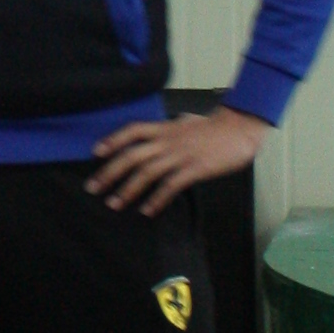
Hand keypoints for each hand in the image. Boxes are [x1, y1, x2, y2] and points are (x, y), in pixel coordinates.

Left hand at [86, 103, 267, 215]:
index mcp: (165, 128)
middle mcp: (168, 141)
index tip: (96, 152)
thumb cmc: (214, 127)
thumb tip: (159, 131)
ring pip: (147, 172)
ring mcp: (181, 155)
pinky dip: (156, 199)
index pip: (133, 130)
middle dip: (110, 172)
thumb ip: (170, 128)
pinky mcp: (195, 169)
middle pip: (132, 155)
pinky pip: (171, 185)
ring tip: (114, 203)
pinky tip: (147, 211)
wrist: (240, 129)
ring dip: (128, 189)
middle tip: (93, 188)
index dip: (113, 140)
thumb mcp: (186, 122)